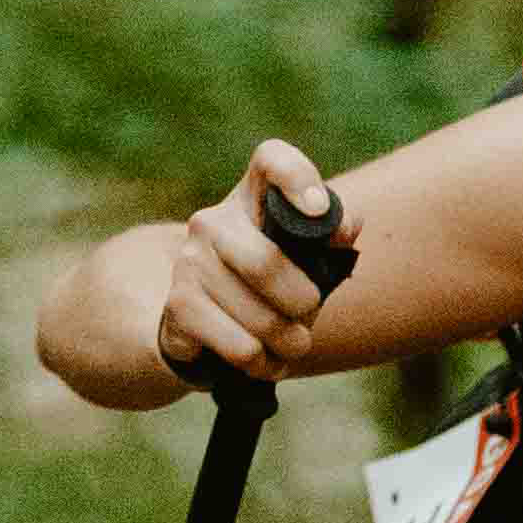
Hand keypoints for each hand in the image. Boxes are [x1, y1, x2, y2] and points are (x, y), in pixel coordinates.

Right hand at [154, 140, 353, 385]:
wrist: (202, 324)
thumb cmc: (268, 284)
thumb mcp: (302, 257)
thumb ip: (329, 237)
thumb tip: (343, 229)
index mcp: (251, 197)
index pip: (271, 160)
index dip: (297, 176)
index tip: (318, 210)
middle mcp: (212, 220)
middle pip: (266, 263)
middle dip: (301, 304)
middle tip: (308, 318)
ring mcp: (189, 262)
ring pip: (258, 317)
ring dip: (288, 343)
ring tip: (290, 345)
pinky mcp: (178, 305)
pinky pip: (240, 347)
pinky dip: (263, 363)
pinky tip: (263, 360)